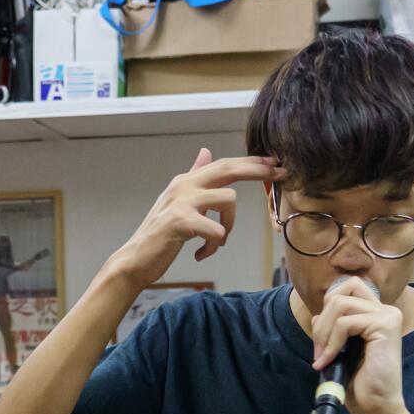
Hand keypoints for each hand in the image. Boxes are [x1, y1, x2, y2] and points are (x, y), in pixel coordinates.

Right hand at [107, 148, 281, 289]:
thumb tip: (205, 152)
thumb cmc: (159, 235)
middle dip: (257, 170)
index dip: (251, 162)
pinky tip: (201, 255)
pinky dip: (214, 246)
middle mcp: (184, 185)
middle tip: (280, 172)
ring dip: (229, 226)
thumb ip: (194, 177)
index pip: (224, 164)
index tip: (274, 162)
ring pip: (228, 200)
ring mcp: (181, 202)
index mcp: (186, 181)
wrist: (134, 261)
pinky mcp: (180, 221)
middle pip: (228, 169)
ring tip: (216, 243)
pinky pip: (217, 229)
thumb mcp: (178, 201)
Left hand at [311, 276, 406, 413]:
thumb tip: (318, 314)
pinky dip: (331, 342)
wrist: (375, 407)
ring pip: (339, 304)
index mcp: (376, 314)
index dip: (327, 308)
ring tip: (322, 357)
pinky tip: (329, 361)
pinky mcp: (386, 325)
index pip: (347, 288)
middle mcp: (385, 310)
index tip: (321, 340)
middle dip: (322, 317)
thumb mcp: (339, 349)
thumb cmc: (359, 383)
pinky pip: (345, 323)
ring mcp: (388, 316)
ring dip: (323, 331)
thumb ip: (332, 328)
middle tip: (318, 347)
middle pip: (343, 288)